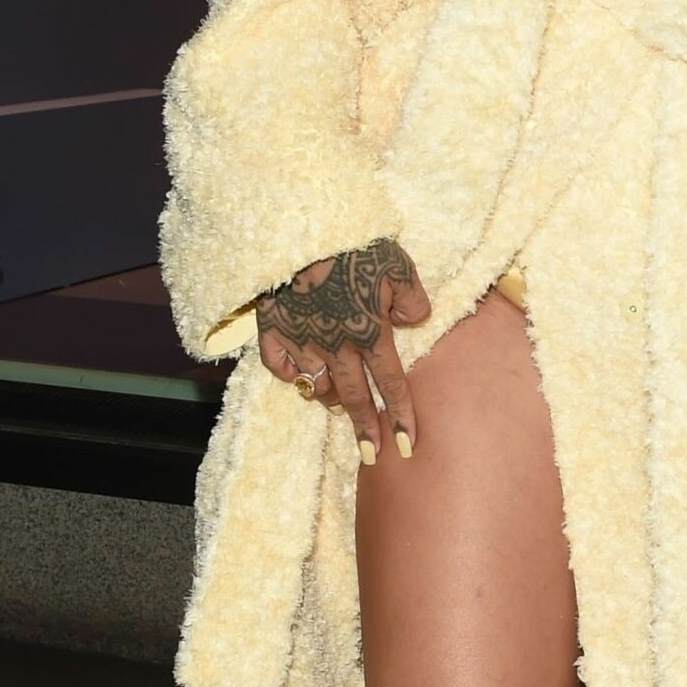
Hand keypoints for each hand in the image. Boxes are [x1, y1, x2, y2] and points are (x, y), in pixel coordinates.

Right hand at [255, 235, 430, 463]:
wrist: (302, 230)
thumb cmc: (356, 244)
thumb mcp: (398, 265)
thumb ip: (412, 299)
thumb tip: (413, 320)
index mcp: (369, 334)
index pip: (390, 384)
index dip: (401, 416)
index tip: (409, 446)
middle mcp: (335, 347)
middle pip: (354, 397)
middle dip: (366, 430)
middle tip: (372, 456)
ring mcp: (301, 341)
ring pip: (316, 385)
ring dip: (330, 397)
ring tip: (339, 402)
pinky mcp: (272, 330)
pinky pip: (279, 367)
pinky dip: (290, 374)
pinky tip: (300, 373)